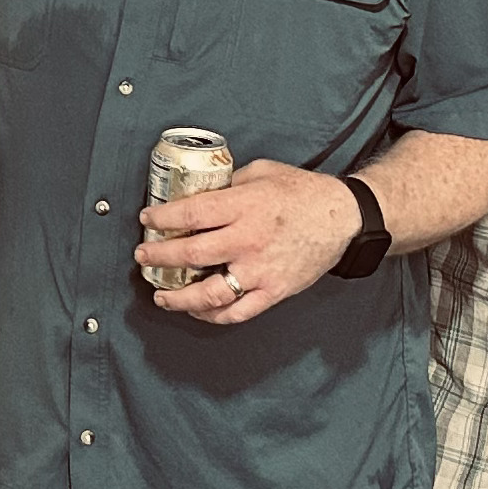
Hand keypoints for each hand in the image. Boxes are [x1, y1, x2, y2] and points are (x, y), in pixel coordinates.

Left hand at [136, 160, 360, 323]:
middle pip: (191, 254)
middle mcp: (248, 240)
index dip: (162, 219)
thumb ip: (228, 184)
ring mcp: (260, 271)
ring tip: (160, 294)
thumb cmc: (302, 193)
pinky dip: (212, 315)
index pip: (190, 214)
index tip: (147, 219)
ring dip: (178, 297)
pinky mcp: (273, 291)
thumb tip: (197, 192)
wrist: (343, 218)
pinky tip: (196, 310)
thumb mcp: (261, 172)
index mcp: (244, 206)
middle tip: (144, 255)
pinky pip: (236, 312)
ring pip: (209, 293)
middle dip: (159, 256)